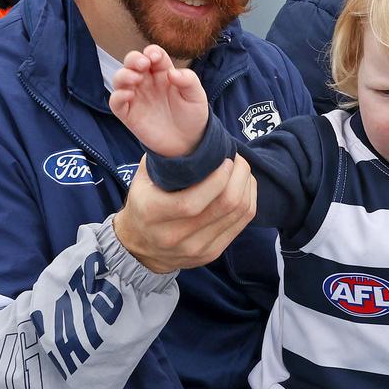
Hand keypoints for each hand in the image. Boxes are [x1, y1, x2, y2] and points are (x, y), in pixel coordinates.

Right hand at [110, 44, 208, 157]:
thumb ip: (188, 80)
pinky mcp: (128, 114)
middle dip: (134, 59)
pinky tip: (129, 95)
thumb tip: (172, 72)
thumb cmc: (193, 116)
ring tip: (135, 79)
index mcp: (163, 73)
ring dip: (123, 74)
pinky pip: (115, 101)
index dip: (152, 52)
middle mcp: (147, 82)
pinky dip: (117, 95)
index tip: (156, 58)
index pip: (153, 55)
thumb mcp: (197, 96)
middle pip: (132, 62)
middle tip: (143, 65)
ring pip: (120, 78)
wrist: (189, 143)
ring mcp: (137, 97)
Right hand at [113, 154, 256, 273]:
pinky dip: (248, 201)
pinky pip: (241, 224)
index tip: (226, 160)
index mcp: (153, 214)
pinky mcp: (212, 253)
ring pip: (237, 214)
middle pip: (223, 206)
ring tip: (242, 170)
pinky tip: (244, 187)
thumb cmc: (143, 203)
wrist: (140, 247)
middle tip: (239, 160)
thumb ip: (165, 158)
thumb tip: (193, 135)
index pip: (193, 202)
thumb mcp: (143, 179)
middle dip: (239, 177)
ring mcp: (196, 249)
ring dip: (247, 187)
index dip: (217, 180)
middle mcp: (174, 236)